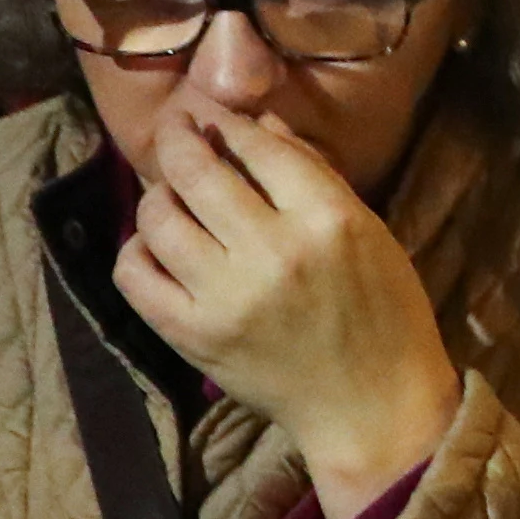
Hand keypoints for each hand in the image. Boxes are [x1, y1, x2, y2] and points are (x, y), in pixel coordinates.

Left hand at [120, 100, 460, 518]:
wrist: (371, 404)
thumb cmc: (384, 313)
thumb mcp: (370, 234)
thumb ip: (314, 177)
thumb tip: (260, 124)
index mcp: (329, 220)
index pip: (260, 147)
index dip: (230, 122)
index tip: (214, 114)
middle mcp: (273, 252)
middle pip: (198, 172)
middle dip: (180, 139)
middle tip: (177, 129)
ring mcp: (224, 296)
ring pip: (158, 216)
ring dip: (158, 194)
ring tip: (171, 194)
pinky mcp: (190, 334)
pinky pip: (134, 273)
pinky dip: (137, 248)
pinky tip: (157, 246)